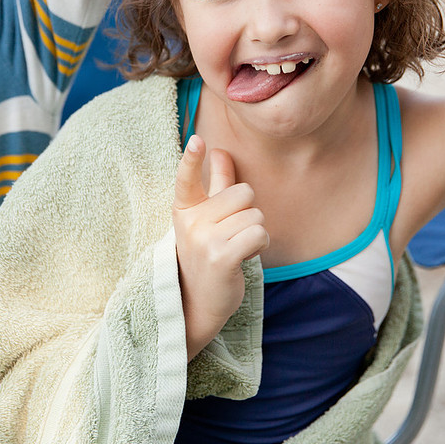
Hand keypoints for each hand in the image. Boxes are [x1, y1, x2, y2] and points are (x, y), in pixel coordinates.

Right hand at [173, 135, 268, 358]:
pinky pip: (258, 233)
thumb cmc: (206, 254)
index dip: (191, 159)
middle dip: (248, 212)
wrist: (197, 303)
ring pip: (255, 215)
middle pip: (243, 193)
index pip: (186, 179)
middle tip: (232, 234)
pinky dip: (260, 244)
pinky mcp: (221, 257)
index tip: (197, 140)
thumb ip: (214, 183)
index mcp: (184, 209)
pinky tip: (245, 256)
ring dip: (255, 232)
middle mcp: (191, 222)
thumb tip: (220, 150)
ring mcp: (204, 240)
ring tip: (237, 248)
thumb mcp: (206, 218)